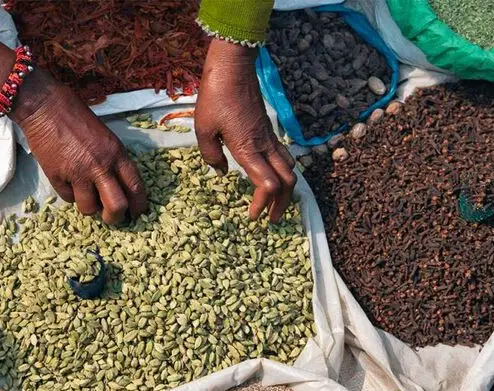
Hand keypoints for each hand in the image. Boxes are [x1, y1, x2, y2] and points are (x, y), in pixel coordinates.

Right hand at [0, 32, 146, 224]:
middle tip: (110, 217)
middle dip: (115, 217)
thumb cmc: (77, 117)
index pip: (135, 187)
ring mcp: (77, 173)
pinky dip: (70, 194)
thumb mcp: (106, 137)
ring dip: (88, 206)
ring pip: (89, 208)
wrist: (46, 107)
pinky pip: (68, 198)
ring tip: (85, 195)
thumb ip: (114, 161)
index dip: (138, 206)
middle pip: (116, 206)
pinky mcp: (57, 177)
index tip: (137, 214)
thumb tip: (118, 187)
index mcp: (116, 153)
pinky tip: (68, 181)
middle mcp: (100, 166)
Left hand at [195, 39, 295, 222]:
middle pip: (287, 181)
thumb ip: (211, 155)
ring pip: (290, 168)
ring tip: (275, 203)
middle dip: (282, 204)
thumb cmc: (214, 96)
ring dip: (286, 189)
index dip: (262, 204)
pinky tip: (271, 176)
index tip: (253, 217)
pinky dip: (282, 172)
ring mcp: (269, 137)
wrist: (233, 67)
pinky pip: (283, 156)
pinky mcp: (268, 130)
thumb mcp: (202, 129)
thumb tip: (223, 172)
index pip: (267, 185)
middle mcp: (264, 145)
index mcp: (248, 149)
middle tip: (272, 219)